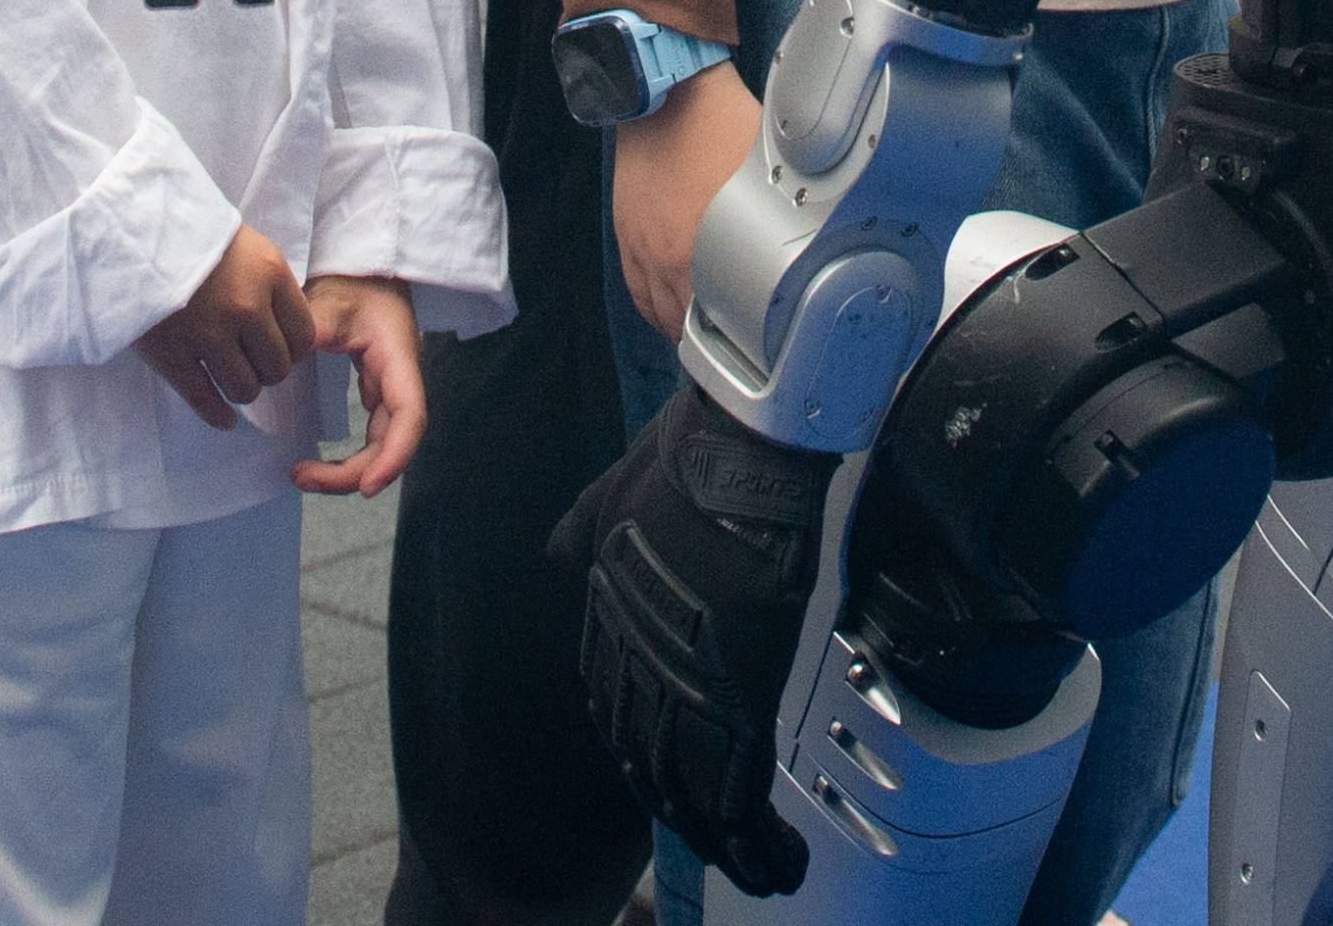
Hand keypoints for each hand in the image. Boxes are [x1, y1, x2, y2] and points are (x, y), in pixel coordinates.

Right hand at [133, 224, 311, 433]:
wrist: (130, 228)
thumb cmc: (191, 232)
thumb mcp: (245, 245)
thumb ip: (270, 284)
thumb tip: (288, 329)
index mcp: (269, 274)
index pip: (304, 335)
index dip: (294, 350)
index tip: (282, 349)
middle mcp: (245, 307)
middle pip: (277, 368)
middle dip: (267, 370)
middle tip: (252, 363)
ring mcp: (208, 334)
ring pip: (245, 389)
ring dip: (241, 388)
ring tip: (232, 378)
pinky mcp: (172, 355)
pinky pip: (205, 401)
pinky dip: (218, 416)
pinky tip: (224, 418)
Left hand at [296, 274, 425, 496]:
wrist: (363, 263)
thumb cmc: (351, 279)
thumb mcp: (328, 302)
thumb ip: (310, 332)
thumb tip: (280, 363)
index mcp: (398, 359)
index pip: (409, 417)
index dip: (393, 457)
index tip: (366, 486)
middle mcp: (401, 380)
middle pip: (392, 442)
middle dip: (354, 472)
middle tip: (302, 477)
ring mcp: (389, 387)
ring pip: (381, 444)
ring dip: (349, 470)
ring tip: (301, 475)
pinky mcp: (375, 389)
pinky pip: (370, 434)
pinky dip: (349, 457)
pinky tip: (318, 464)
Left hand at [555, 386, 836, 899]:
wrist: (734, 459)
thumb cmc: (681, 466)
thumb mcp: (605, 497)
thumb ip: (579, 532)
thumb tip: (556, 550)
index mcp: (609, 626)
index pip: (614, 708)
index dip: (636, 749)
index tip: (654, 775)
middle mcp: (639, 667)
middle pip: (649, 763)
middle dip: (678, 807)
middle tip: (708, 840)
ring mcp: (689, 686)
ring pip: (694, 790)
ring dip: (724, 840)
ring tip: (758, 872)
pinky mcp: (740, 696)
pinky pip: (740, 788)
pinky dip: (756, 836)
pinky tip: (776, 864)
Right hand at [605, 60, 767, 344]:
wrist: (666, 91)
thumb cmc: (721, 123)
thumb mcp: (767, 174)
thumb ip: (779, 219)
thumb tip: (815, 240)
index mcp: (702, 251)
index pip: (719, 320)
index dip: (741, 338)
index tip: (759, 343)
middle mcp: (666, 259)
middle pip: (686, 324)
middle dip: (712, 335)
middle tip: (738, 339)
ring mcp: (641, 248)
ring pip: (658, 313)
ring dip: (680, 327)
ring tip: (706, 331)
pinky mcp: (626, 234)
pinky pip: (636, 290)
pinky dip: (654, 308)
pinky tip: (670, 311)